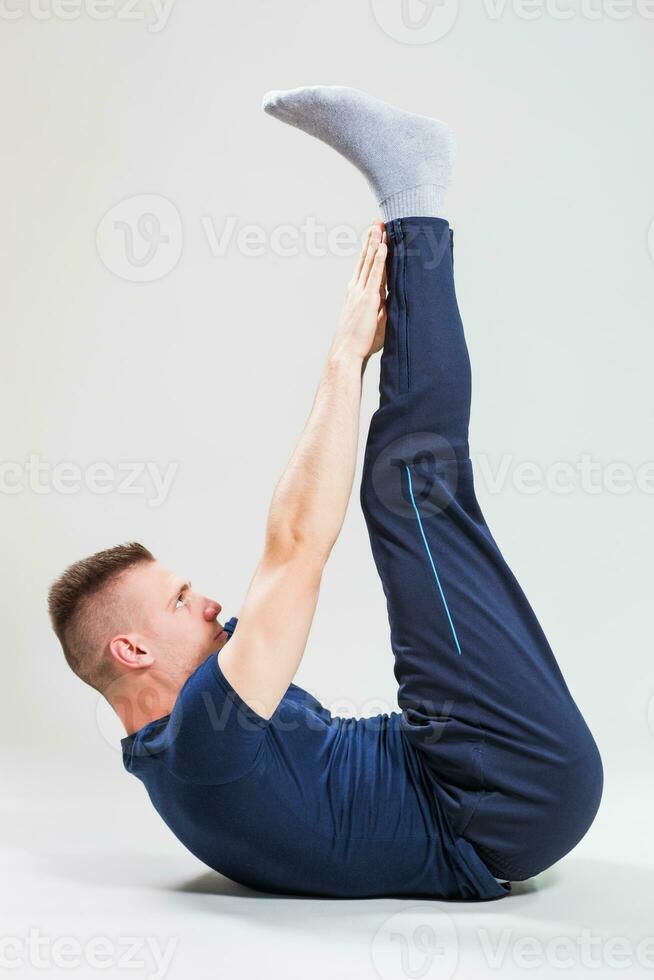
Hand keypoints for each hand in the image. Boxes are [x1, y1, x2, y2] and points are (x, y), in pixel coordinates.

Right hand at [332, 221, 387, 361]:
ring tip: (378, 226)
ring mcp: (361, 292)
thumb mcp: (374, 322)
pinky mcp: (369, 298)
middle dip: (371, 240)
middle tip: (376, 224)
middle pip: (365, 259)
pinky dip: (379, 258)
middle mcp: (356, 289)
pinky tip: (383, 245)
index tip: (374, 237)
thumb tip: (391, 299)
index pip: (365, 268)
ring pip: (369, 262)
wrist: (347, 352)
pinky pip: (376, 273)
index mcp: (357, 294)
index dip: (370, 252)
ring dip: (375, 243)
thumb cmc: (360, 342)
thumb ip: (382, 308)